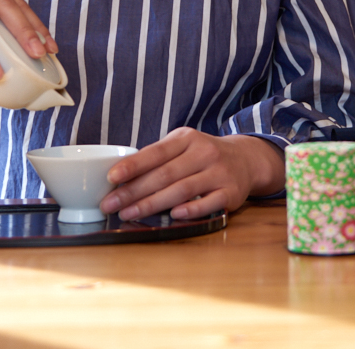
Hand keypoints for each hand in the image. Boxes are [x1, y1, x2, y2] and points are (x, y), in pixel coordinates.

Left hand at [98, 128, 284, 220]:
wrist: (245, 159)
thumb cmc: (203, 155)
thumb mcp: (182, 146)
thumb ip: (157, 157)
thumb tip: (120, 176)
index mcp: (187, 138)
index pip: (156, 152)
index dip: (133, 165)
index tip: (111, 177)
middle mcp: (204, 153)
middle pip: (164, 174)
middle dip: (133, 191)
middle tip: (110, 204)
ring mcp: (219, 173)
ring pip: (182, 189)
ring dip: (152, 204)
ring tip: (128, 213)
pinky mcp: (231, 192)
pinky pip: (209, 203)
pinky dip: (191, 209)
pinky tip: (174, 215)